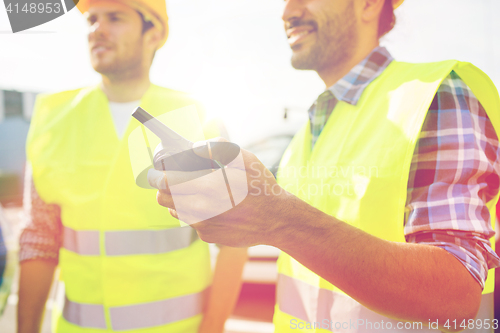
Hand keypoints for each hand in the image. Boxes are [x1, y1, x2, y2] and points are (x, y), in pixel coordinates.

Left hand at [149, 137, 289, 246]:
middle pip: (163, 198)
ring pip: (175, 210)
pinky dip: (194, 212)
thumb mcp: (246, 159)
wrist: (277, 220)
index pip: (164, 182)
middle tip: (168, 179)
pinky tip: (210, 205)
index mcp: (207, 187)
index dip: (155, 175)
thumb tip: (196, 146)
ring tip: (194, 190)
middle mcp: (201, 209)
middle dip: (161, 186)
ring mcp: (203, 226)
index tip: (155, 170)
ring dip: (178, 199)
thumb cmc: (261, 187)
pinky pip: (191, 223)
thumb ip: (219, 147)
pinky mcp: (208, 237)